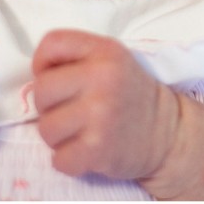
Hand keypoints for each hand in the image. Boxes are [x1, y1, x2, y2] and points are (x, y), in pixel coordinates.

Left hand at [31, 30, 178, 179]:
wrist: (169, 133)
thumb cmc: (130, 94)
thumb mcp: (111, 59)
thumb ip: (76, 56)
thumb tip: (35, 75)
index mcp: (104, 51)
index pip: (50, 43)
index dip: (43, 63)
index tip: (58, 78)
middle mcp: (102, 79)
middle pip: (41, 90)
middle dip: (49, 105)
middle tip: (72, 110)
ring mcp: (100, 115)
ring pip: (45, 129)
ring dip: (58, 136)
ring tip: (80, 131)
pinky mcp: (98, 149)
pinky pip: (59, 159)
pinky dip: (68, 160)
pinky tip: (86, 150)